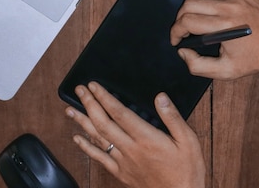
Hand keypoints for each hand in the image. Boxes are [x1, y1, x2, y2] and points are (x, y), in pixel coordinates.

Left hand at [65, 82, 205, 187]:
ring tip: (70, 110)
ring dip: (83, 122)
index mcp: (147, 138)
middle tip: (80, 90)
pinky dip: (86, 147)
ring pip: (97, 139)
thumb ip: (172, 117)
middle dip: (89, 104)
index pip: (120, 113)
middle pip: (103, 123)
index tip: (94, 86)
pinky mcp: (122, 173)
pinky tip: (78, 138)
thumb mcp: (188, 140)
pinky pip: (100, 158)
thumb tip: (160, 97)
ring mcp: (124, 162)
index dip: (104, 97)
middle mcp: (131, 149)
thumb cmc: (186, 170)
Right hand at [170, 0, 258, 79]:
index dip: (175, 31)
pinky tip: (217, 17)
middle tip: (183, 31)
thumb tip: (183, 52)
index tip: (176, 39)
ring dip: (196, 10)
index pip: (187, 20)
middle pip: (190, 3)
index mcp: (225, 25)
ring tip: (200, 25)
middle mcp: (231, 7)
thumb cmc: (256, 60)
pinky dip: (212, 5)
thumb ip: (197, 66)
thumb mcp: (224, 71)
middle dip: (180, 18)